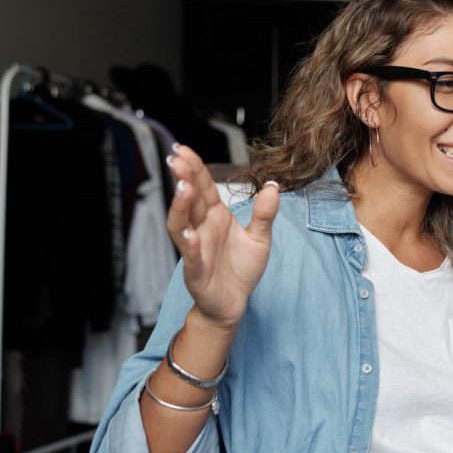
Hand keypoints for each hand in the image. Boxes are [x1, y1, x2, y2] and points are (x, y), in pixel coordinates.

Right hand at [165, 144, 278, 331]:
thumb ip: (265, 214)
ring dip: (181, 207)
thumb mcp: (260, 239)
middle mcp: (201, 229)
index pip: (202, 187)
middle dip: (183, 179)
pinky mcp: (196, 272)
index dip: (194, 168)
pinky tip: (189, 233)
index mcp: (215, 217)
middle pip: (189, 200)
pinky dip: (188, 245)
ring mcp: (196, 249)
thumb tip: (273, 187)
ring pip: (181, 225)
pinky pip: (190, 257)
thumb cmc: (241, 269)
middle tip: (178, 158)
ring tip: (183, 188)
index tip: (184, 149)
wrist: (235, 303)